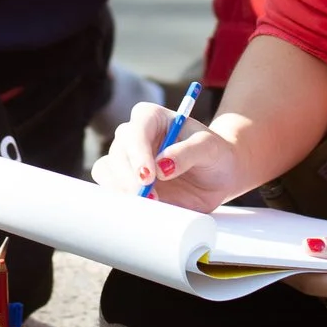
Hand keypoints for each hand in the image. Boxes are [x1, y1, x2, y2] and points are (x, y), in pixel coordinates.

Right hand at [89, 100, 241, 211]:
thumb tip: (162, 166)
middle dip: (129, 177)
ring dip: (120, 189)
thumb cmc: (215, 153)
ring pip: (107, 170)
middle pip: (117, 152)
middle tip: (149, 197)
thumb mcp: (210, 147)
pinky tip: (139, 208)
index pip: (136, 130)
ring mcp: (128, 160)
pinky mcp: (127, 182)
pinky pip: (112, 189)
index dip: (138, 152)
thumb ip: (188, 152)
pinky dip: (120, 200)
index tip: (148, 175)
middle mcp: (134, 136)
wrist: (219, 175)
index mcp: (151, 118)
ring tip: (147, 204)